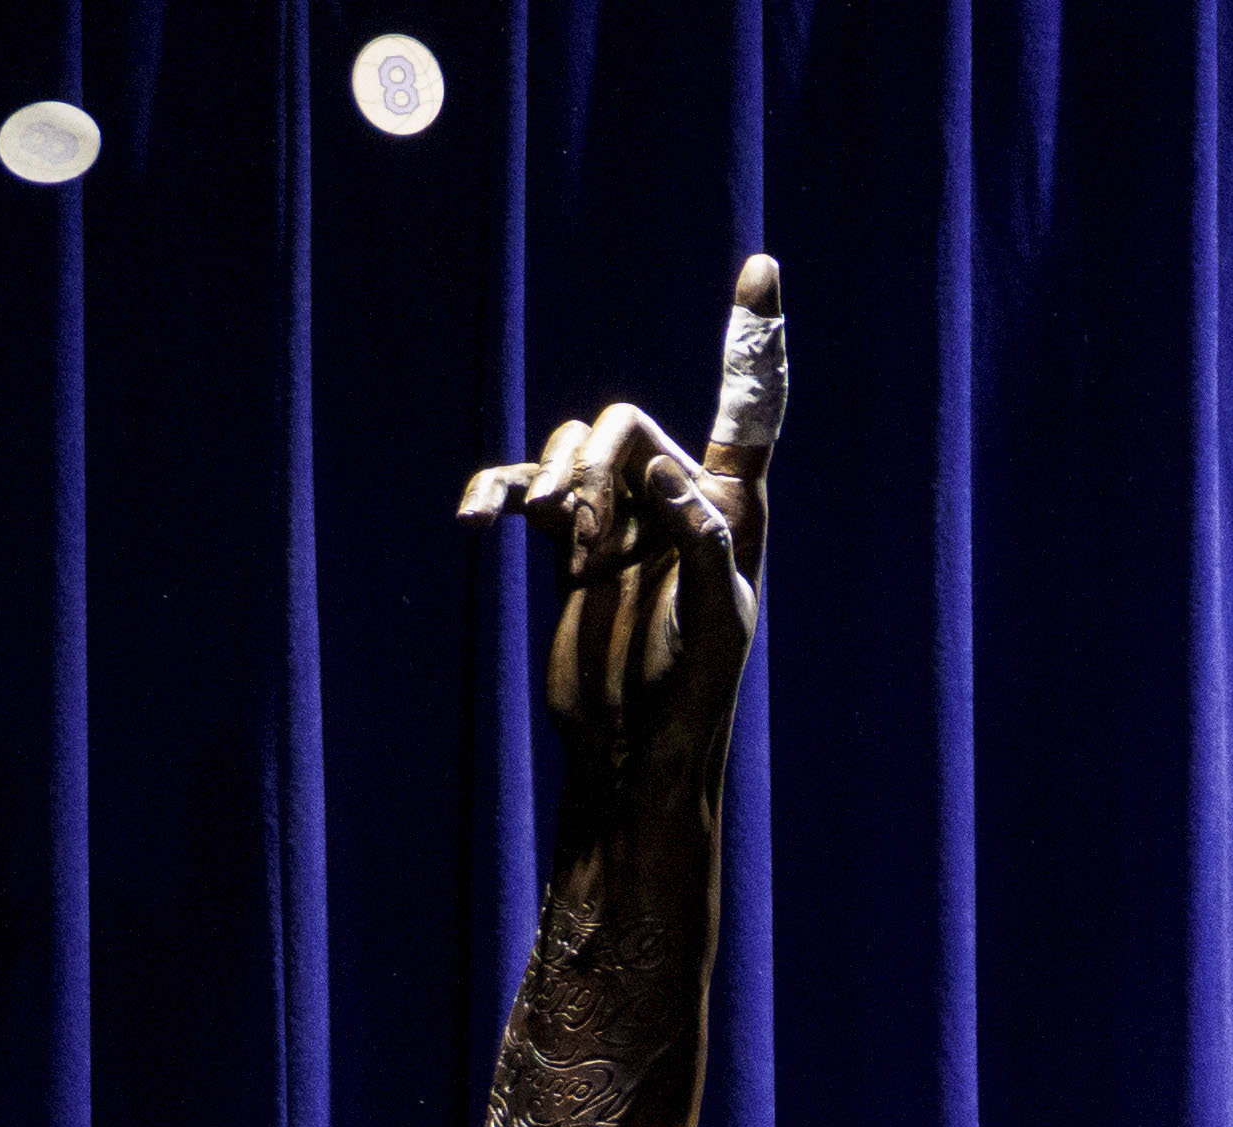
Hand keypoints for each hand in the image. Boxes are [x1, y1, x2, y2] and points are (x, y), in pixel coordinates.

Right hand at [468, 253, 780, 830]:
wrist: (631, 755)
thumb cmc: (691, 701)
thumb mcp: (715, 626)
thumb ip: (702, 545)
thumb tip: (660, 475)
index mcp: (735, 505)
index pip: (752, 404)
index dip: (752, 337)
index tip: (761, 266)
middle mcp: (677, 498)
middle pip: (624, 424)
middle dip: (594, 462)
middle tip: (581, 534)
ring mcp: (617, 519)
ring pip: (572, 449)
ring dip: (553, 481)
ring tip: (555, 539)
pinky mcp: (566, 545)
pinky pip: (521, 490)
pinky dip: (496, 493)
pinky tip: (472, 522)